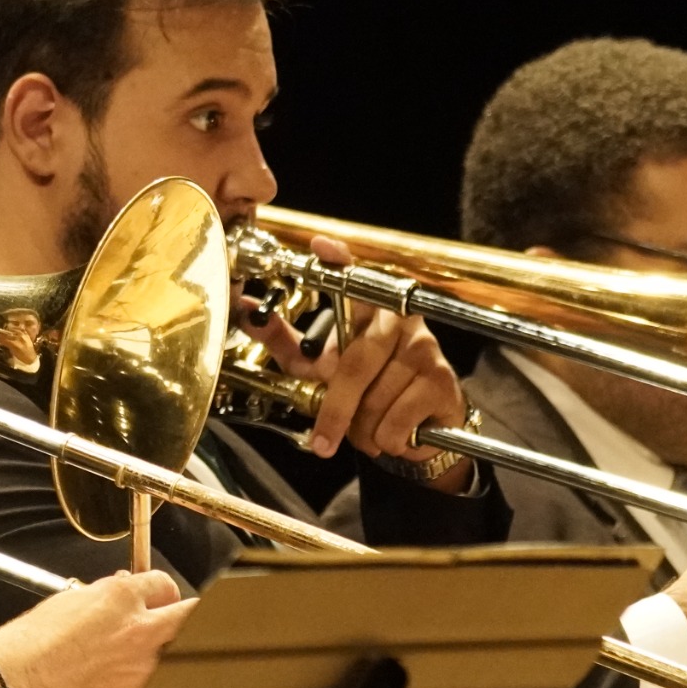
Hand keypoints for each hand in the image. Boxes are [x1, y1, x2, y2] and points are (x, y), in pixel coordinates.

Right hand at [0, 570, 196, 687]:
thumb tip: (126, 591)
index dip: (161, 593)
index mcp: (124, 600)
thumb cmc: (30, 641)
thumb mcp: (68, 600)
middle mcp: (140, 634)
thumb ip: (107, 594)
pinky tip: (96, 687)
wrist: (9, 683)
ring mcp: (139, 675)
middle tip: (161, 625)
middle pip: (187, 620)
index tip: (159, 600)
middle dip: (178, 619)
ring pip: (164, 661)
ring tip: (110, 663)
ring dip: (147, 658)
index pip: (166, 586)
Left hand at [242, 233, 471, 490]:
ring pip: (375, 400)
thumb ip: (284, 341)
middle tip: (322, 441)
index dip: (340, 261)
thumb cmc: (364, 389)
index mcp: (367, 310)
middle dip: (334, 410)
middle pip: (354, 365)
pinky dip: (386, 439)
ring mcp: (424, 349)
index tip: (321, 246)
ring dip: (362, 429)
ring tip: (368, 427)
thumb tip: (245, 313)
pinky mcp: (441, 381)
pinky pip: (397, 420)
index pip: (354, 279)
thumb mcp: (317, 365)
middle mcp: (399, 322)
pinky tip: (394, 432)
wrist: (418, 431)